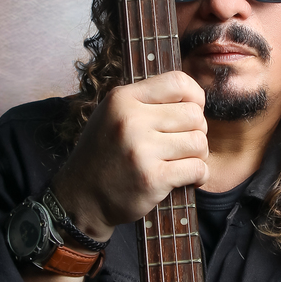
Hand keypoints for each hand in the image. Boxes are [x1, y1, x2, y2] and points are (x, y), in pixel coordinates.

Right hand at [51, 71, 207, 239]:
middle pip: (194, 115)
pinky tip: (186, 178)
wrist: (81, 199)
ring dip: (197, 155)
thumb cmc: (103, 156)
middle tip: (181, 146)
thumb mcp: (112, 115)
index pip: (177, 82)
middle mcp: (130, 120)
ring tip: (180, 162)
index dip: (195, 97)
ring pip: (199, 142)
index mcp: (121, 99)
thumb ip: (145, 102)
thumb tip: (193, 97)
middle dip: (196, 131)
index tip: (191, 112)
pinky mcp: (152, 178)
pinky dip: (199, 175)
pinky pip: (198, 168)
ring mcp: (141, 150)